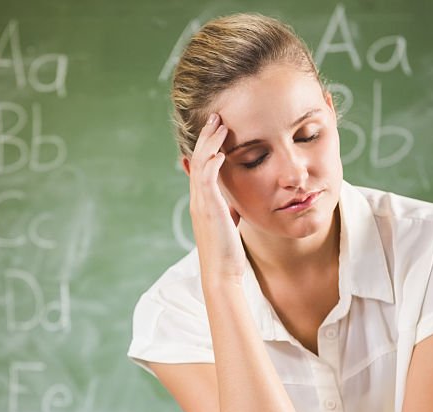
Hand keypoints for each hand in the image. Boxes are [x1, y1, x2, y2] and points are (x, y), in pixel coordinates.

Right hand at [188, 113, 247, 282]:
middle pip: (197, 159)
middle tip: (216, 117)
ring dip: (210, 143)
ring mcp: (201, 204)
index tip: (218, 129)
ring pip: (200, 165)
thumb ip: (228, 211)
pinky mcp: (209, 209)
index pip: (201, 167)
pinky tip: (221, 151)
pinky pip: (207, 179)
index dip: (207, 146)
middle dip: (207, 137)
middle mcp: (198, 200)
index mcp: (202, 202)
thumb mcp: (228, 225)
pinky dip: (212, 163)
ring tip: (220, 124)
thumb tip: (234, 206)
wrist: (222, 273)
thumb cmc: (227, 253)